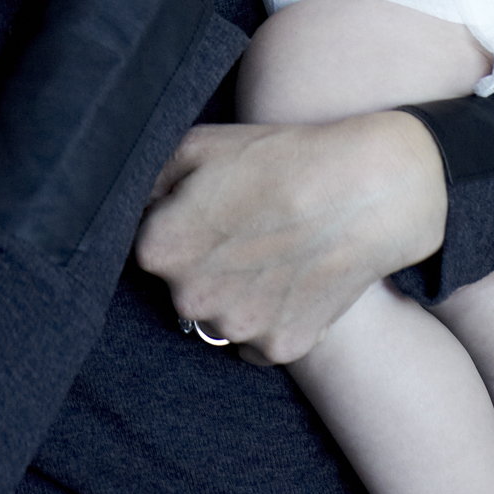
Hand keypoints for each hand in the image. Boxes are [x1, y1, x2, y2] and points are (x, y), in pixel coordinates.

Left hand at [134, 112, 447, 362]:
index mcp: (161, 249)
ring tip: (270, 250)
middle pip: (181, 287)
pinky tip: (289, 277)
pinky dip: (267, 316)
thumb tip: (131, 204)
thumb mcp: (199, 145)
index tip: (203, 210)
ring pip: (218, 316)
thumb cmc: (277, 159)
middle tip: (242, 228)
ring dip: (234, 294)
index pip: (147, 248)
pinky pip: (255, 341)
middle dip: (201, 263)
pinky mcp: (279, 349)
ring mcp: (236, 328)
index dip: (174, 226)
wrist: (362, 190)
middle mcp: (190, 299)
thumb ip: (150, 181)